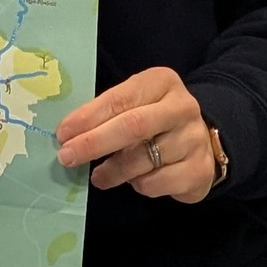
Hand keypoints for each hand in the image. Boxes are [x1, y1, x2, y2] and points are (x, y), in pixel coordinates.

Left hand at [56, 67, 216, 202]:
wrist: (203, 141)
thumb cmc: (156, 119)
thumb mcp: (136, 103)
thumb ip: (109, 113)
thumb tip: (69, 135)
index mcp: (162, 82)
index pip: (120, 98)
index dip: (88, 117)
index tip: (63, 133)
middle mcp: (182, 107)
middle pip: (133, 126)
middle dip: (94, 143)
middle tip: (68, 157)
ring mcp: (194, 139)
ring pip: (143, 159)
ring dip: (113, 170)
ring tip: (99, 176)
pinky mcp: (199, 170)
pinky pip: (157, 182)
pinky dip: (138, 185)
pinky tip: (135, 180)